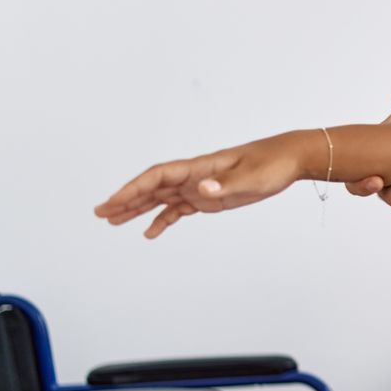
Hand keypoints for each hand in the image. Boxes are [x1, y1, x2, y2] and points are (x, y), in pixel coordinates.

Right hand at [95, 134, 308, 238]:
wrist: (290, 158)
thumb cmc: (272, 164)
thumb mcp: (253, 178)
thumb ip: (226, 185)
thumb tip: (201, 189)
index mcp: (200, 167)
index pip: (157, 176)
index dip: (133, 188)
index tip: (113, 202)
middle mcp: (195, 175)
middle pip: (152, 187)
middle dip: (125, 199)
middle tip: (100, 213)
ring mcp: (201, 185)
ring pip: (161, 198)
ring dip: (137, 208)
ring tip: (113, 221)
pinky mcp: (211, 197)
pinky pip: (179, 208)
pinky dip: (163, 219)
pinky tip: (150, 231)